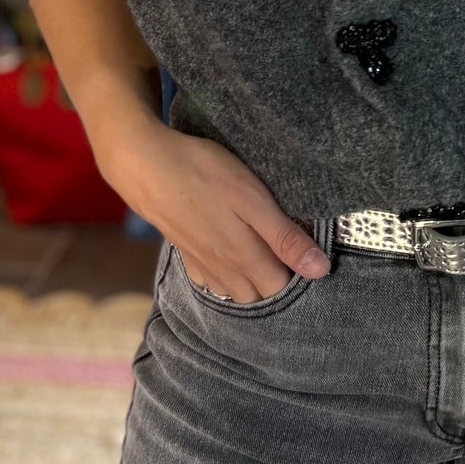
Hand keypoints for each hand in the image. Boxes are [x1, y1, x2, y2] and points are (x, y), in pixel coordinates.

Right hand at [96, 113, 329, 303]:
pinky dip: (228, 281)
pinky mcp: (187, 254)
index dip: (300, 279)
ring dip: (254, 286)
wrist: (145, 166)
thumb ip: (285, 238)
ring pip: (236, 294)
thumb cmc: (205, 175)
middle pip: (260, 297)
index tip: (311, 259)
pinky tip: (234, 261)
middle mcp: (224, 271)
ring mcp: (202, 265)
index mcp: (245, 259)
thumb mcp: (254, 200)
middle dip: (279, 287)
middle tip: (293, 258)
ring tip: (269, 261)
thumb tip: (320, 271)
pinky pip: (213, 283)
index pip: (283, 290)